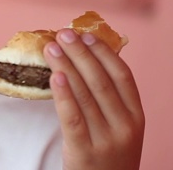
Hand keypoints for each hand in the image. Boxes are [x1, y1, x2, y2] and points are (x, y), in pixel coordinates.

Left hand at [43, 28, 144, 169]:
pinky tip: (54, 77)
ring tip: (51, 48)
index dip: (103, 52)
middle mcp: (125, 126)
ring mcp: (106, 139)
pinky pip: (72, 118)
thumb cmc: (108, 154)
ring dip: (66, 67)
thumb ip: (108, 99)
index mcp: (136, 115)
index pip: (122, 75)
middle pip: (101, 81)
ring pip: (84, 95)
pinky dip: (63, 95)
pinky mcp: (84, 151)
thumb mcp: (119, 127)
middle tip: (63, 34)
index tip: (85, 35)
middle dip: (80, 54)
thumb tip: (84, 60)